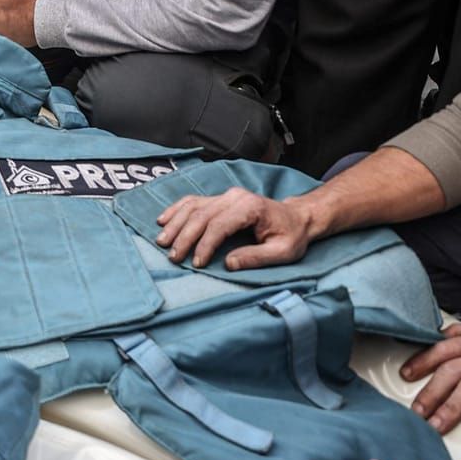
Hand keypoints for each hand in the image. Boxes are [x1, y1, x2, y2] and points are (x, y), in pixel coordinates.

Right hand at [154, 185, 316, 268]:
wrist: (298, 217)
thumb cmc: (292, 235)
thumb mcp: (283, 252)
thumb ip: (256, 257)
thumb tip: (228, 264)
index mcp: (251, 207)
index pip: (219, 225)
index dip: (204, 244)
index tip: (196, 263)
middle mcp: (235, 197)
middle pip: (201, 214)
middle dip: (184, 236)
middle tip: (173, 256)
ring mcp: (226, 195)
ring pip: (193, 206)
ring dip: (175, 223)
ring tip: (162, 241)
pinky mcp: (220, 198)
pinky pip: (193, 201)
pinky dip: (176, 210)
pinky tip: (163, 220)